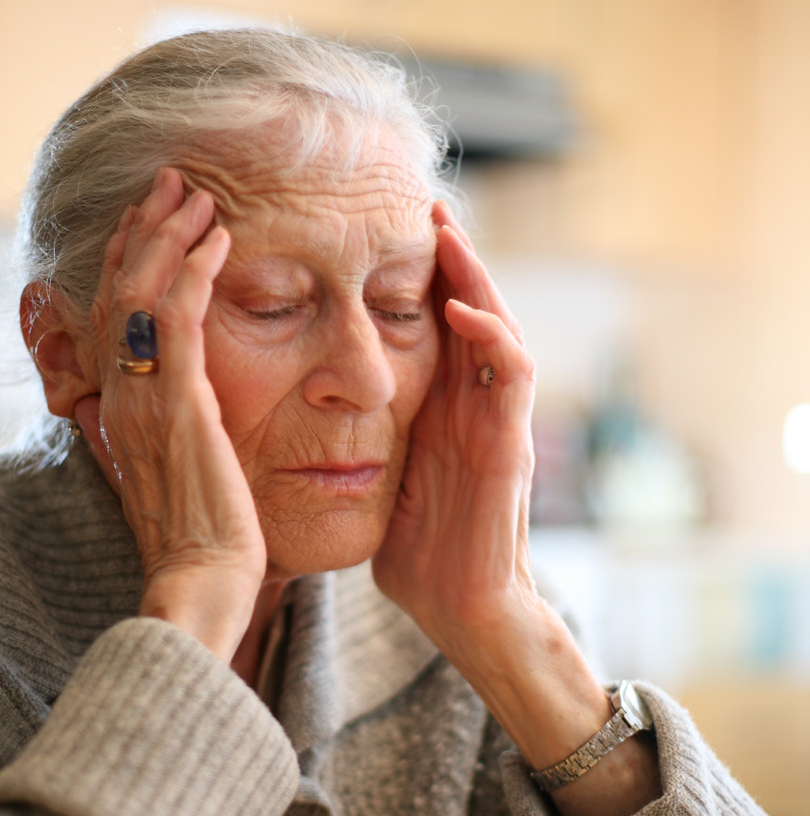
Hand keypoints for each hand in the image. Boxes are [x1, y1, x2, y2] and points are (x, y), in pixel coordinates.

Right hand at [77, 168, 266, 661]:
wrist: (200, 586)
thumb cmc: (200, 545)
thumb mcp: (172, 480)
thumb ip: (160, 438)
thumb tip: (151, 416)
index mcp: (121, 412)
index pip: (116, 320)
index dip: (131, 264)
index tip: (153, 223)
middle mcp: (122, 398)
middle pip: (120, 293)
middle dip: (145, 232)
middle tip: (173, 183)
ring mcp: (146, 400)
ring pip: (142, 295)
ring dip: (170, 237)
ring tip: (196, 195)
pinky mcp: (179, 406)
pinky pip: (179, 319)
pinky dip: (195, 272)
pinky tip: (219, 240)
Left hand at [372, 201, 541, 673]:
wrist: (459, 610)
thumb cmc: (418, 554)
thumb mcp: (378, 477)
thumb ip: (361, 439)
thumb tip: (304, 417)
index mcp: (442, 411)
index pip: (435, 327)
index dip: (418, 280)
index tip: (382, 234)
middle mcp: (473, 406)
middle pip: (470, 311)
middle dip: (451, 259)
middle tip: (423, 205)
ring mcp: (496, 422)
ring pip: (498, 326)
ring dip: (476, 277)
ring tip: (445, 230)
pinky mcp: (509, 444)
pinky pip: (510, 374)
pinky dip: (490, 335)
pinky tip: (458, 306)